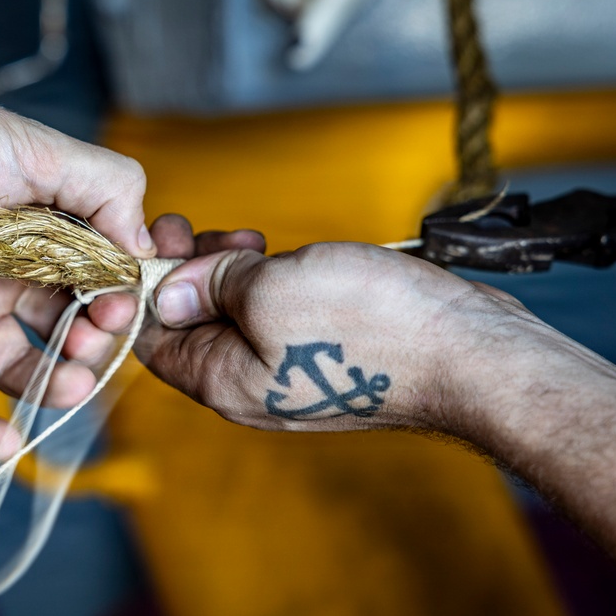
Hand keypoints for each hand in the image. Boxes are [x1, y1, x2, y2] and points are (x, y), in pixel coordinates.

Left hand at [0, 35, 153, 458]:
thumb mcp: (38, 151)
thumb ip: (107, 190)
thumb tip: (146, 252)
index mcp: (40, 233)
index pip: (98, 282)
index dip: (116, 302)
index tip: (122, 308)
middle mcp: (5, 277)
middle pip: (65, 329)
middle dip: (90, 345)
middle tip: (90, 342)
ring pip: (17, 368)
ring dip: (52, 386)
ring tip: (68, 387)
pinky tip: (8, 444)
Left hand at [135, 215, 531, 435]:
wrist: (469, 355)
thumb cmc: (372, 326)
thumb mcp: (271, 288)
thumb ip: (210, 284)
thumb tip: (170, 286)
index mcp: (221, 381)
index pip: (150, 338)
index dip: (146, 284)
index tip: (162, 237)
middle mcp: (248, 384)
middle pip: (189, 323)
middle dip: (188, 269)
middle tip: (208, 230)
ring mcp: (287, 370)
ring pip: (233, 314)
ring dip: (229, 270)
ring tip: (251, 240)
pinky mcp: (322, 353)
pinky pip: (273, 316)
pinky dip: (266, 281)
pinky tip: (279, 255)